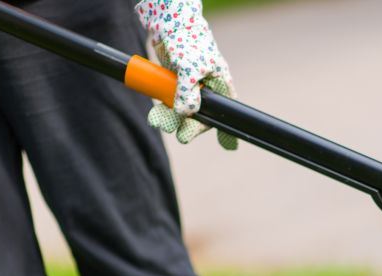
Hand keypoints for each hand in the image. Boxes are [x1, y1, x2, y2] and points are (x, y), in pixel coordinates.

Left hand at [135, 0, 236, 148]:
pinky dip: (162, 111)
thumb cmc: (187, 41)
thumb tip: (185, 113)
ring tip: (158, 122)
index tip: (226, 145)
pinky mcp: (174, 87)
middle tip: (181, 135)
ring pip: (182, 113)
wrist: (169, 24)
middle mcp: (208, 90)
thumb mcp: (190, 68)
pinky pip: (169, 105)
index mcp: (221, 85)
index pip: (223, 113)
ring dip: (170, 120)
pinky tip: (156, 116)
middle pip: (201, 117)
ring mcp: (190, 89)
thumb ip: (188, 93)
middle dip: (189, 126)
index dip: (223, 129)